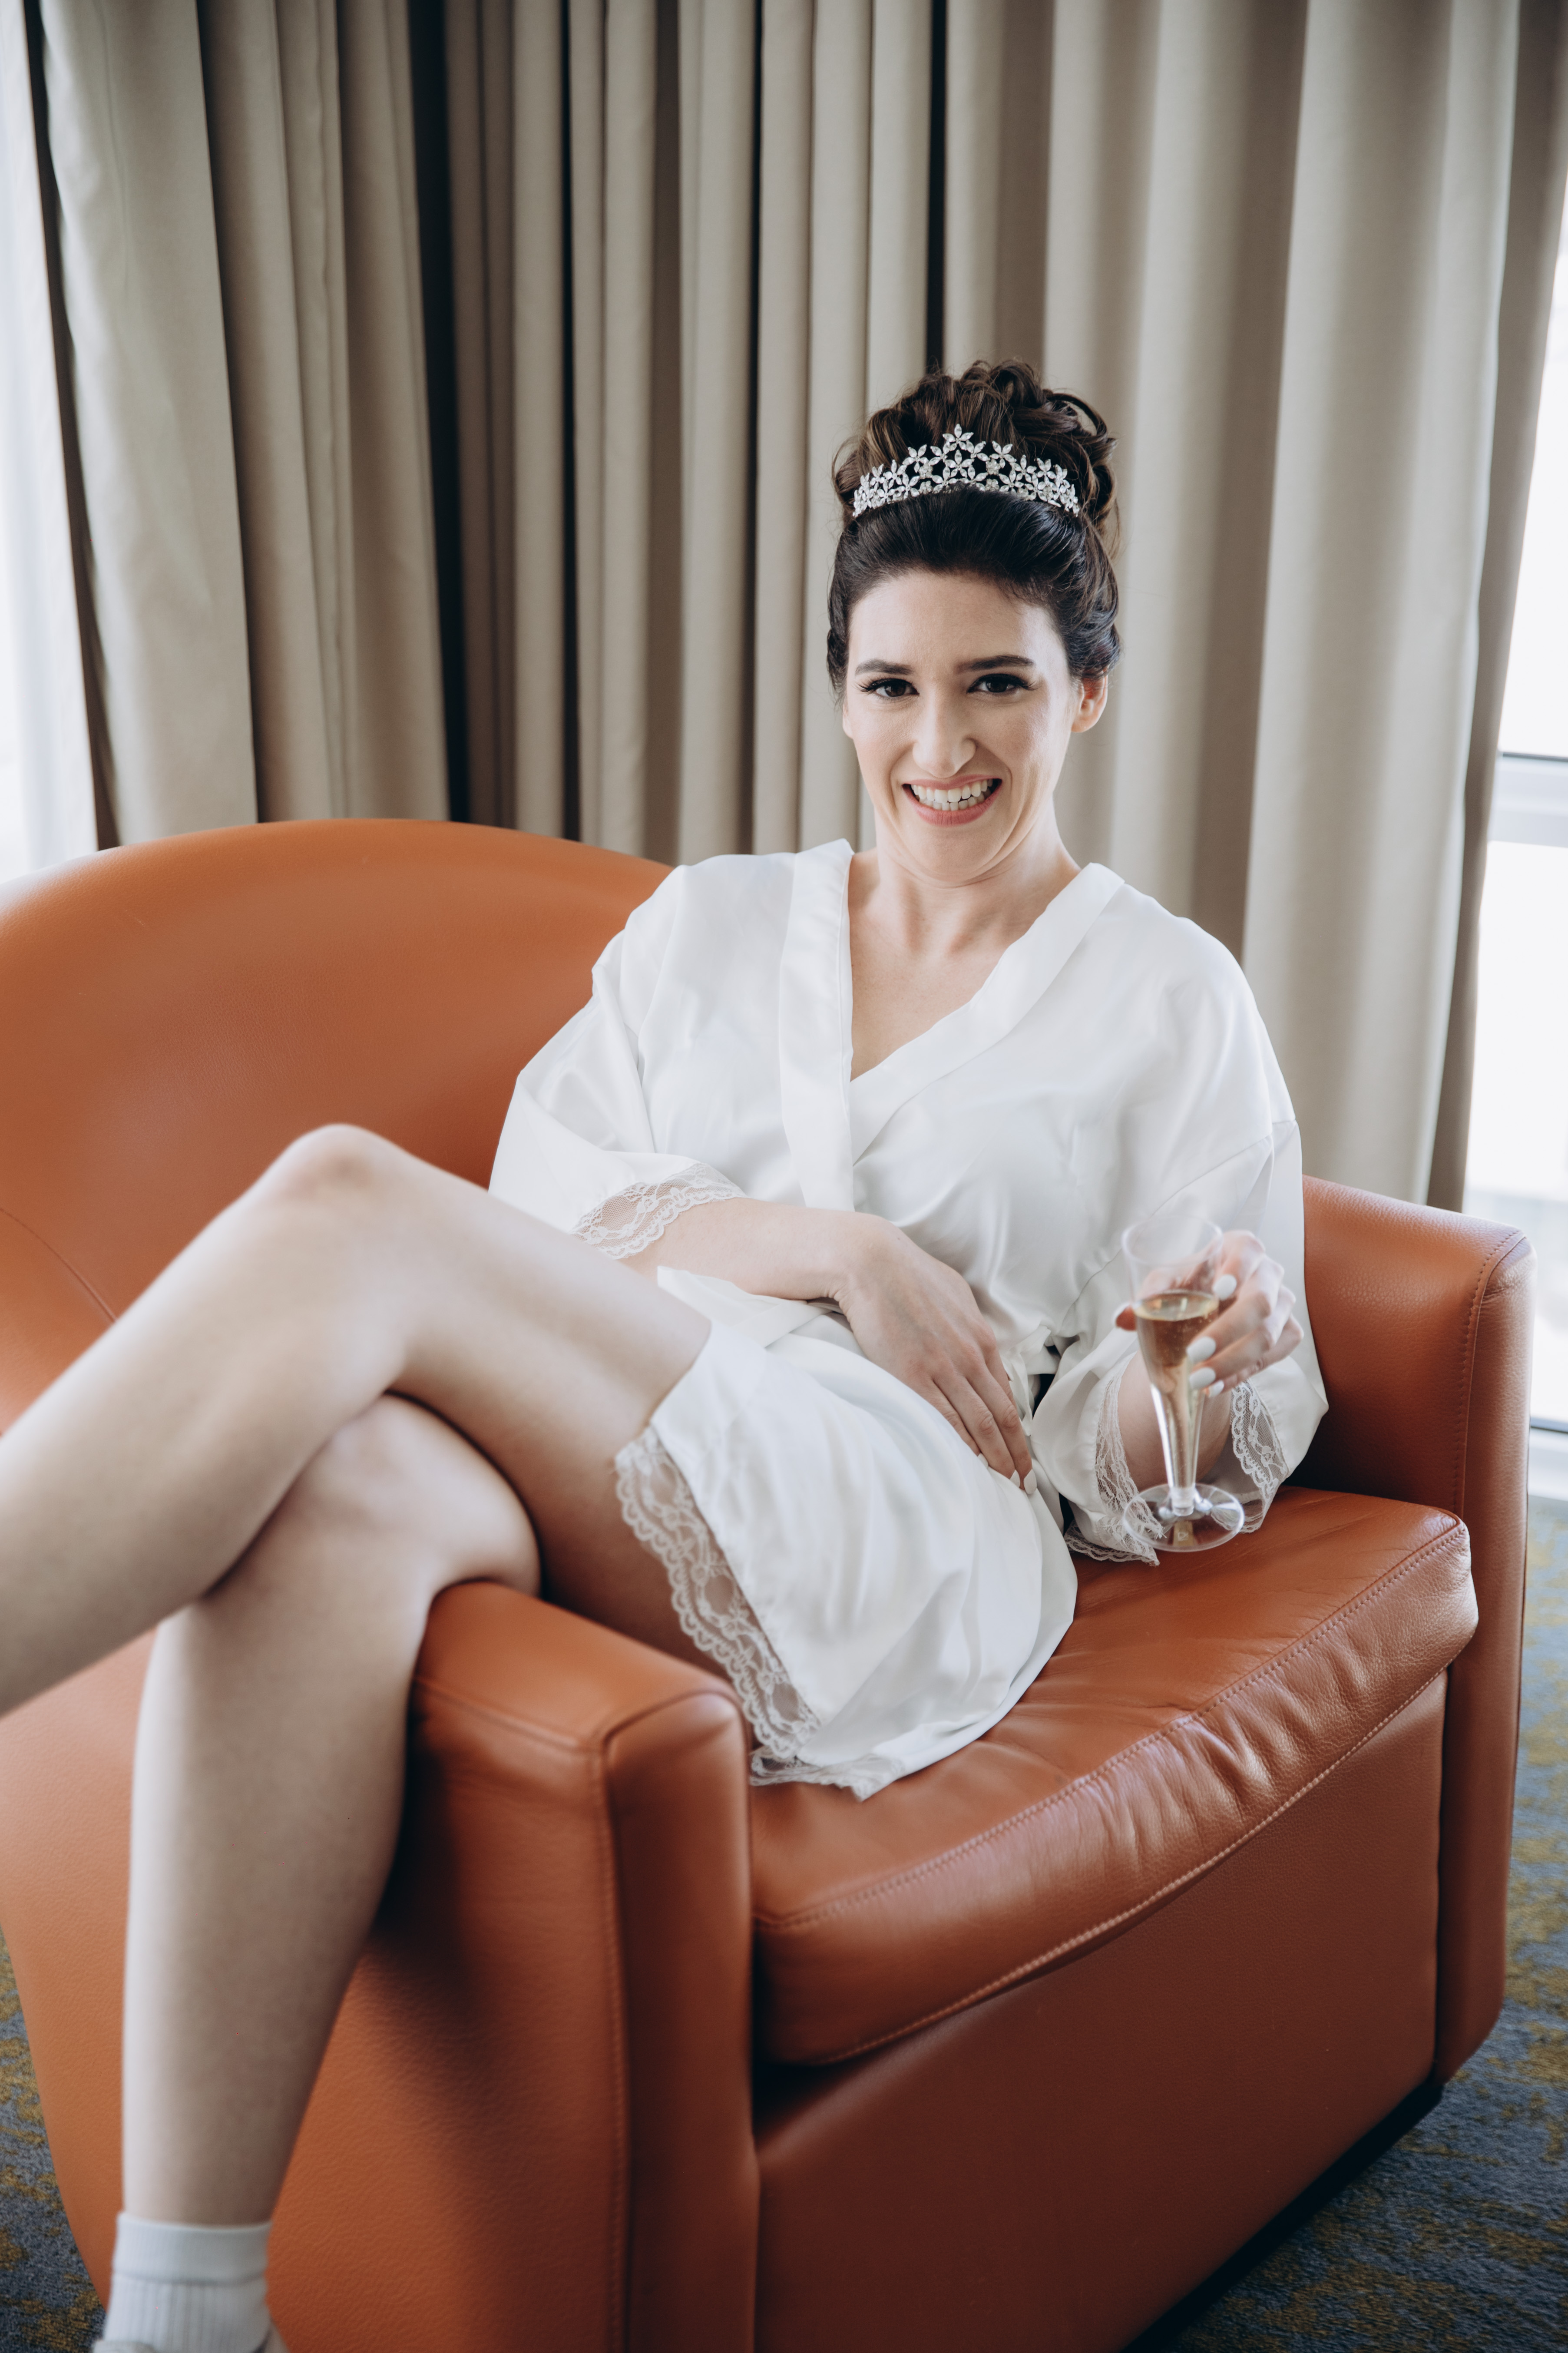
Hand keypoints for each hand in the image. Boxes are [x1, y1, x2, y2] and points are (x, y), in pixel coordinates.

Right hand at [833, 1221, 1032, 1483]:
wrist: (872, 1263)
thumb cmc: (909, 1273)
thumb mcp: (954, 1294)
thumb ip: (969, 1323)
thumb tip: (978, 1342)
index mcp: (980, 1339)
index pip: (1006, 1395)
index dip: (1018, 1430)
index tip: (1023, 1454)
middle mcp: (969, 1357)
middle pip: (1000, 1416)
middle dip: (1016, 1453)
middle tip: (1023, 1483)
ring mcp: (942, 1369)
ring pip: (978, 1424)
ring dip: (994, 1458)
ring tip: (1002, 1484)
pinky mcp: (912, 1376)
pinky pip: (943, 1419)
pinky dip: (959, 1445)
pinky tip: (966, 1464)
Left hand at [1115, 1229, 1301, 1394]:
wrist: (1204, 1316)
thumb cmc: (1187, 1290)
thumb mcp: (1164, 1287)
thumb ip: (1146, 1296)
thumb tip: (1121, 1318)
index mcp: (1240, 1248)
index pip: (1249, 1250)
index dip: (1238, 1269)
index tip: (1218, 1291)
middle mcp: (1267, 1273)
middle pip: (1261, 1301)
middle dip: (1228, 1331)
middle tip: (1194, 1353)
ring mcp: (1282, 1304)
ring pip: (1268, 1335)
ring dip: (1232, 1361)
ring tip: (1198, 1379)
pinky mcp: (1287, 1332)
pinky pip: (1273, 1357)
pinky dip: (1242, 1374)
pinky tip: (1215, 1386)